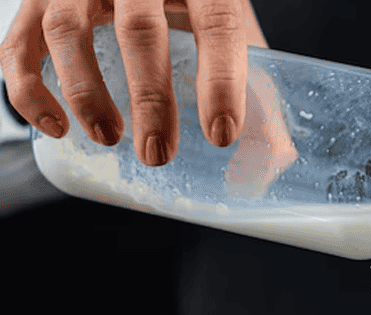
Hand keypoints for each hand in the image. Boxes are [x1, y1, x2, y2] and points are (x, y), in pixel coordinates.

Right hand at [1, 0, 266, 166]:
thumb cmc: (198, 3)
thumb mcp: (234, 31)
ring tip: (109, 137)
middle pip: (141, 31)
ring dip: (86, 91)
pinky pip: (19, 41)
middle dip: (150, 99)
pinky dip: (28, 87)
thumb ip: (256, 92)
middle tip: (157, 154)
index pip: (218, 25)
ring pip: (68, 30)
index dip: (221, 82)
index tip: (221, 136)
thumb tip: (270, 166)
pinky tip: (55, 127)